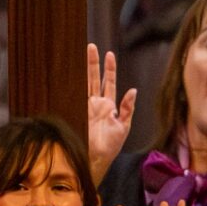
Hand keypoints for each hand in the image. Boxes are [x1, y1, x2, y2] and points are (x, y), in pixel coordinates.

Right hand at [85, 44, 138, 180]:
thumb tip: (133, 90)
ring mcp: (85, 106)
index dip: (109, 69)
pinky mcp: (77, 111)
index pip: (108, 83)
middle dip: (93, 63)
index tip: (108, 54)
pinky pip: (77, 95)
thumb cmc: (111, 147)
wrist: (96, 158)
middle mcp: (96, 103)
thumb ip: (128, 108)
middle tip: (91, 47)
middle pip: (94, 78)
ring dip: (84, 69)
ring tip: (83, 53)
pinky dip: (76, 85)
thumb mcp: (124, 127)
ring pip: (85, 83)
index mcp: (108, 106)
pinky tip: (73, 72)